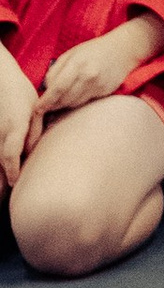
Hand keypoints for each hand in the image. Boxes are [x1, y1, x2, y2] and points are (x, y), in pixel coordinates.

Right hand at [0, 53, 39, 185]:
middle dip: (2, 180)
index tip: (14, 182)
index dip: (12, 171)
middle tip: (6, 194)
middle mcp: (0, 132)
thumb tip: (31, 152)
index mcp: (14, 127)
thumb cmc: (20, 92)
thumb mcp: (35, 110)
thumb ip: (35, 132)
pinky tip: (0, 173)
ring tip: (2, 190)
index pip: (11, 155)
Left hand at [39, 24, 152, 115]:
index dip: (46, 101)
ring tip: (59, 101)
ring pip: (74, 103)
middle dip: (53, 105)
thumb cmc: (94, 50)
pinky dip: (76, 101)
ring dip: (64, 104)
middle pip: (65, 99)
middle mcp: (89, 76)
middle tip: (45, 106)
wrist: (124, 49)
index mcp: (78, 63)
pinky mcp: (105, 92)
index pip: (58, 88)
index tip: (37, 109)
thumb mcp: (71, 53)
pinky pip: (85, 102)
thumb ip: (56, 70)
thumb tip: (46, 89)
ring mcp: (98, 85)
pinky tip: (75, 96)